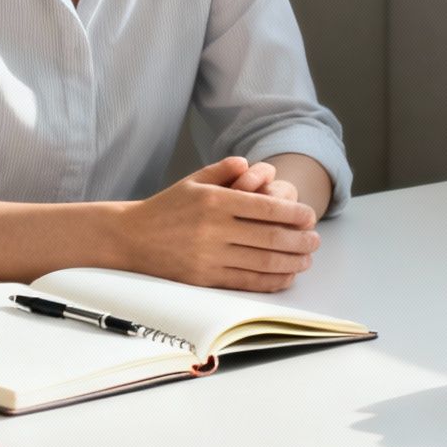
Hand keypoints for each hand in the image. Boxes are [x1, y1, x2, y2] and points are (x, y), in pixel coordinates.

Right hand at [120, 157, 319, 291]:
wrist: (130, 239)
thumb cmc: (166, 208)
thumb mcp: (192, 181)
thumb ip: (223, 171)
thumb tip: (250, 165)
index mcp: (214, 201)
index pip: (263, 208)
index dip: (293, 214)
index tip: (310, 217)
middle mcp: (213, 229)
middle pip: (268, 237)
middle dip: (299, 240)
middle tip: (316, 240)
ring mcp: (209, 256)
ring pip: (261, 262)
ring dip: (290, 262)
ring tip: (306, 259)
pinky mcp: (204, 279)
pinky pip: (245, 282)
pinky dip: (270, 281)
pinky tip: (286, 277)